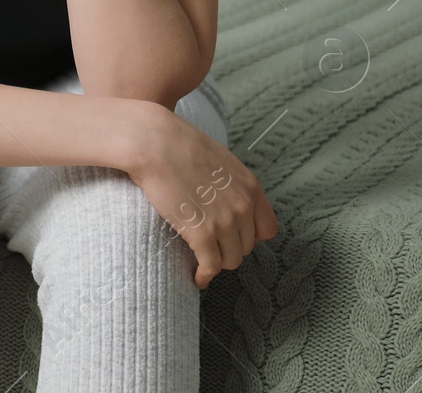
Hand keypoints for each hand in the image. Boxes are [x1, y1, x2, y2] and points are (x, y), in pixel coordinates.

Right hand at [122, 101, 278, 289]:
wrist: (154, 143)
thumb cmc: (177, 145)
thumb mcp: (218, 160)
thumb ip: (230, 183)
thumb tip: (224, 199)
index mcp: (250, 187)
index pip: (267, 229)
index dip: (250, 236)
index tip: (233, 236)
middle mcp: (243, 207)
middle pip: (246, 246)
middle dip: (229, 248)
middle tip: (210, 246)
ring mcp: (224, 222)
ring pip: (230, 260)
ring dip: (217, 262)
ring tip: (202, 260)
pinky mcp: (201, 233)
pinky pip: (211, 266)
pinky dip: (205, 276)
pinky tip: (197, 278)